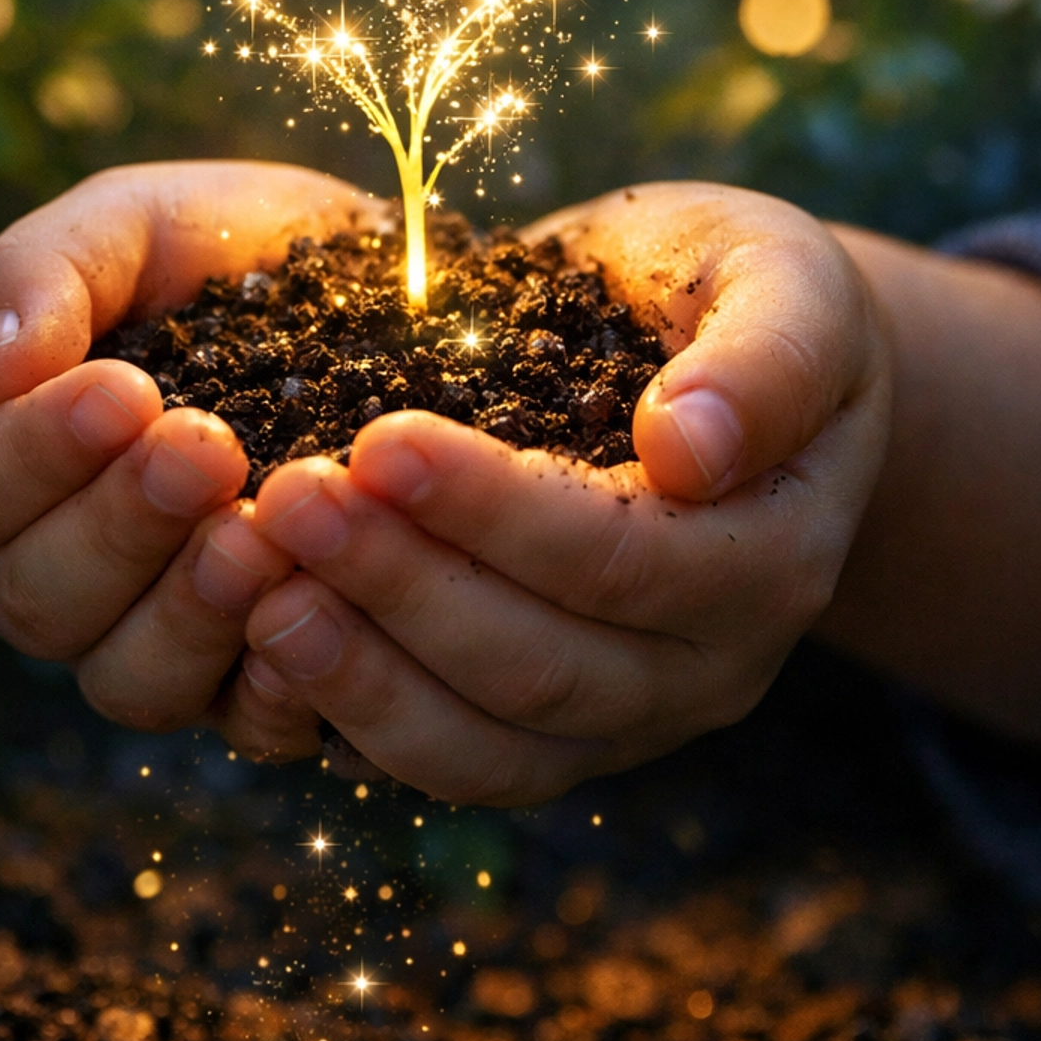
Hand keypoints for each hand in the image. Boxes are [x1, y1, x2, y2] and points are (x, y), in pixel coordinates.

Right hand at [0, 161, 376, 747]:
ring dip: (189, 612)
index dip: (35, 451)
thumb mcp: (139, 220)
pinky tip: (320, 614)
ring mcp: (160, 634)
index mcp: (7, 450)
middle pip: (36, 599)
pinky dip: (280, 682)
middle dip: (120, 525)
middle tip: (207, 449)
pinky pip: (249, 723)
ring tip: (259, 532)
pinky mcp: (262, 681)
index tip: (129, 392)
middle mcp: (64, 563)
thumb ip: (44, 270)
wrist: (398, 290)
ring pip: (128, 679)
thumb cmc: (237, 251)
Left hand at [224, 183, 892, 802]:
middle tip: (284, 501)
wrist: (723, 356)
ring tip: (255, 587)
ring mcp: (629, 715)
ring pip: (485, 741)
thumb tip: (688, 447)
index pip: (623, 560)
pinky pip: (449, 760)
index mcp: (774, 554)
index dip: (496, 512)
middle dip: (400, 586)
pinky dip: (353, 714)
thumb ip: (764, 358)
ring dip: (361, 670)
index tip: (378, 440)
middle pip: (541, 666)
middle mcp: (710, 665)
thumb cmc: (745, 295)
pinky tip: (265, 641)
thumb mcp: (785, 280)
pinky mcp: (550, 733)